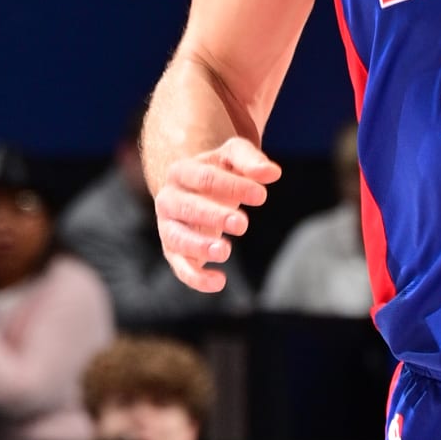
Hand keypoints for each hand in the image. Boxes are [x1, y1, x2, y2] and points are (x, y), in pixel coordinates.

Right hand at [154, 137, 280, 292]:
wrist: (193, 189)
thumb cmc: (218, 171)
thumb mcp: (232, 157)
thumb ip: (250, 161)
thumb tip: (273, 173)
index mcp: (181, 172)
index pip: (204, 178)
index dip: (233, 186)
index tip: (262, 196)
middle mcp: (168, 200)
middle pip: (187, 208)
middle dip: (214, 216)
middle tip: (243, 223)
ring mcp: (168, 227)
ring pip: (177, 239)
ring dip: (200, 246)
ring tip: (226, 251)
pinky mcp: (174, 252)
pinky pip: (181, 267)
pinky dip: (196, 278)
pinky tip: (219, 282)